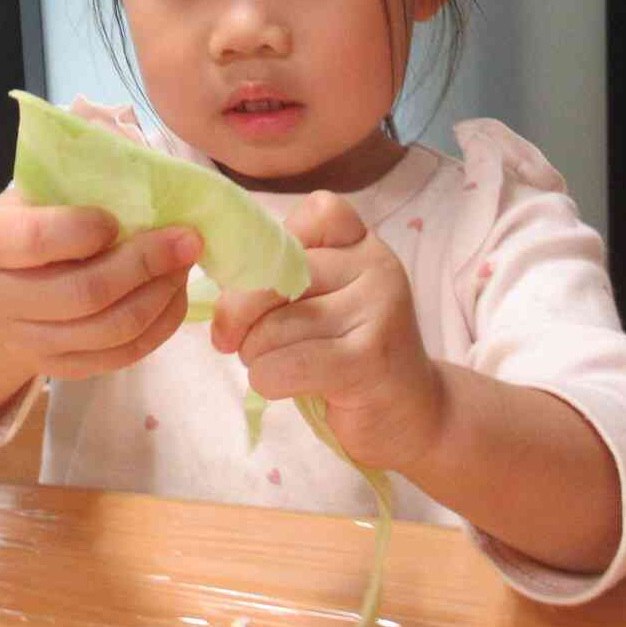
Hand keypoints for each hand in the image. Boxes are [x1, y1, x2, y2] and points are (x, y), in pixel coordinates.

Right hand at [0, 188, 200, 382]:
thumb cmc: (17, 229)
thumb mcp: (26, 196)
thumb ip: (73, 178)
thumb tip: (143, 157)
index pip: (35, 241)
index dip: (82, 230)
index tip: (116, 217)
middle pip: (83, 293)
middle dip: (144, 264)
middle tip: (186, 238)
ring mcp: (28, 342)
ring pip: (108, 330)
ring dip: (160, 295)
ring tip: (185, 262)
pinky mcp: (59, 369)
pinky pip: (119, 357)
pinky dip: (158, 326)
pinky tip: (173, 293)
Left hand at [208, 191, 443, 470]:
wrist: (407, 413)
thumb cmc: (345, 350)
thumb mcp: (318, 298)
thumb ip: (281, 274)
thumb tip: (219, 271)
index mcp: (362, 243)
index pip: (315, 213)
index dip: (270, 248)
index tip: (262, 286)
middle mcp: (376, 266)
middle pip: (276, 273)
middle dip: (239, 315)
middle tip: (234, 339)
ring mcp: (378, 311)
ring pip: (274, 326)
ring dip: (254, 355)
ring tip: (273, 364)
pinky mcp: (368, 360)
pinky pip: (285, 364)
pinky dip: (267, 379)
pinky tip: (281, 384)